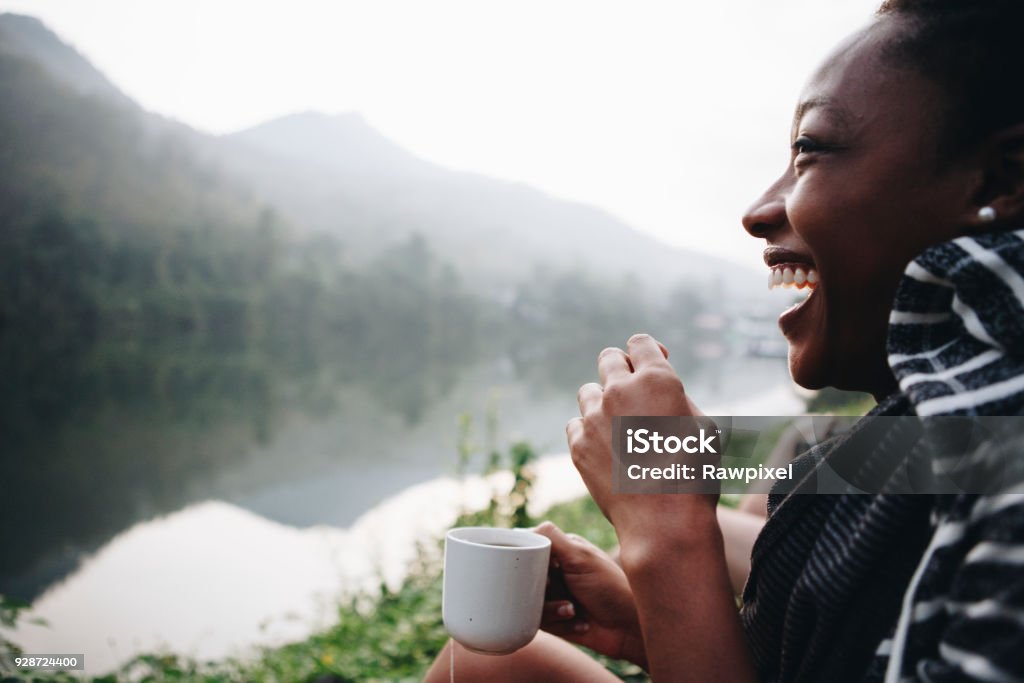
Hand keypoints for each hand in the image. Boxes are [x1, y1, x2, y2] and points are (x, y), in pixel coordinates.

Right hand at [535, 521, 646, 668]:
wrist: (629, 628)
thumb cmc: (611, 588)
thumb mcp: (581, 558)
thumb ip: (553, 539)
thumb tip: (527, 529)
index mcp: (562, 551)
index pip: (529, 549)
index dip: (529, 562)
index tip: (544, 572)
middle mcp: (556, 571)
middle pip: (524, 578)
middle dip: (541, 590)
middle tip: (558, 592)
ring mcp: (555, 595)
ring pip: (530, 603)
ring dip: (553, 610)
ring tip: (573, 610)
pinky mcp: (555, 619)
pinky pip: (541, 622)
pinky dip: (560, 624)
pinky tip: (580, 623)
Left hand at [566, 334, 715, 537]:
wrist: (664, 521)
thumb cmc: (694, 474)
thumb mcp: (702, 426)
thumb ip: (675, 398)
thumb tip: (658, 389)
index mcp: (657, 379)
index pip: (640, 342)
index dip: (647, 352)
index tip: (651, 364)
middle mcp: (620, 390)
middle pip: (608, 358)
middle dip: (620, 369)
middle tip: (631, 391)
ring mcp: (594, 416)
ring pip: (588, 392)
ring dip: (602, 402)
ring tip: (619, 426)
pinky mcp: (578, 443)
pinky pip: (576, 424)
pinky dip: (588, 431)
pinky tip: (605, 449)